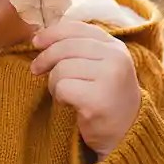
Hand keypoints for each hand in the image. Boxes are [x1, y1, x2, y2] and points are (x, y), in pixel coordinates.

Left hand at [31, 20, 141, 156]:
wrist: (126, 134)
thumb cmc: (107, 98)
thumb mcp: (102, 66)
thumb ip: (81, 49)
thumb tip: (41, 36)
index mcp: (116, 47)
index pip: (77, 28)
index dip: (52, 33)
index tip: (36, 42)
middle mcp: (116, 58)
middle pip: (65, 47)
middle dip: (45, 58)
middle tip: (36, 70)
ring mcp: (109, 78)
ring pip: (61, 69)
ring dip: (54, 83)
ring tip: (63, 93)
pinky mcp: (98, 99)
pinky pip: (62, 88)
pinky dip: (59, 96)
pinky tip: (68, 103)